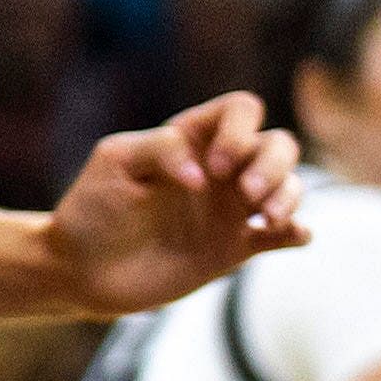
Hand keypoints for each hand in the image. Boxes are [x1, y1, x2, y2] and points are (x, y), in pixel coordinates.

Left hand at [47, 92, 307, 312]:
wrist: (83, 270)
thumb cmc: (92, 208)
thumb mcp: (115, 162)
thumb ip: (160, 149)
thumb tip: (205, 177)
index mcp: (190, 139)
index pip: (241, 110)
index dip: (239, 130)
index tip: (214, 165)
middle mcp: (219, 169)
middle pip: (277, 144)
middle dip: (273, 163)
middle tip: (246, 192)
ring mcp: (231, 208)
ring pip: (290, 185)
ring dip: (290, 194)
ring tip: (267, 218)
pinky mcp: (236, 246)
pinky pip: (285, 234)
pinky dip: (298, 232)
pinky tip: (289, 235)